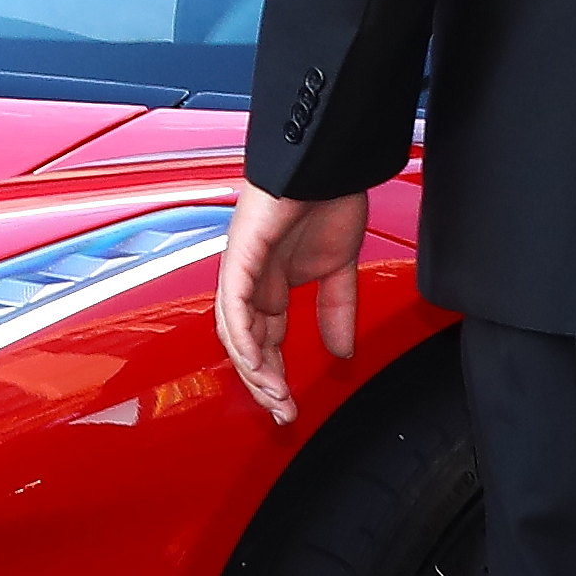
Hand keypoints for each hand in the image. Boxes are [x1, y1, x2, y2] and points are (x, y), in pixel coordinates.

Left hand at [215, 185, 369, 424]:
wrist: (328, 162)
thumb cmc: (327, 199)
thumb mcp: (338, 268)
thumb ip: (336, 309)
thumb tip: (341, 351)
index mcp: (270, 283)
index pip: (264, 340)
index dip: (275, 375)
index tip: (291, 405)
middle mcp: (249, 279)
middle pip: (243, 343)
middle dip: (262, 382)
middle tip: (282, 413)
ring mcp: (241, 266)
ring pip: (234, 329)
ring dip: (254, 368)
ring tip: (275, 395)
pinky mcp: (240, 253)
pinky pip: (233, 302)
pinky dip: (244, 334)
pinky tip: (257, 360)